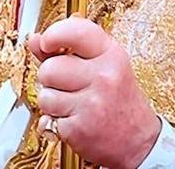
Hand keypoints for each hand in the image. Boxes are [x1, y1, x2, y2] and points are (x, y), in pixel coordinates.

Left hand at [28, 16, 161, 168]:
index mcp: (111, 55)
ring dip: (52, 103)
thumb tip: (35, 40)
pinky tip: (75, 120)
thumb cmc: (117, 100)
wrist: (139, 142)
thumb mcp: (101, 67)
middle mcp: (104, 77)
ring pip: (45, 95)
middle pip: (49, 68)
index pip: (75, 31)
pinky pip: (47, 119)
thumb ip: (65, 51)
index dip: (53, 35)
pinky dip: (56, 122)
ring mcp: (93, 103)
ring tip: (72, 105)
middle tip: (68, 86)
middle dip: (50, 79)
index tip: (47, 43)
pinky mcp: (81, 128)